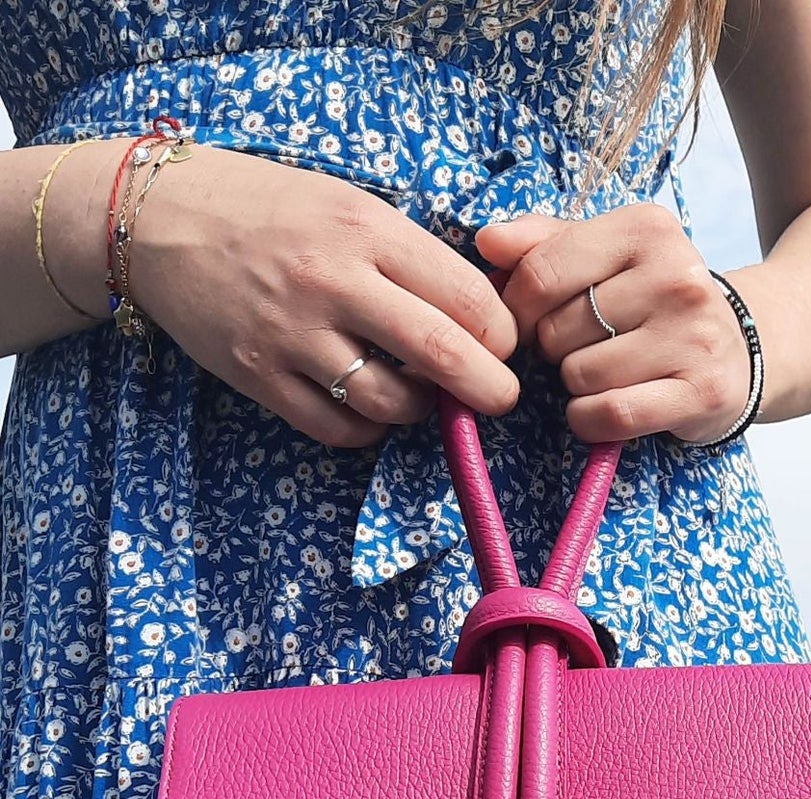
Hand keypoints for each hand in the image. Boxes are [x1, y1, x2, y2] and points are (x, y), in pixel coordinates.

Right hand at [52, 143, 520, 447]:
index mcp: (367, 230)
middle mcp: (333, 280)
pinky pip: (338, 428)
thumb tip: (485, 315)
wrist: (155, 216)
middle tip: (499, 398)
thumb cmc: (271, 210)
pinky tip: (368, 408)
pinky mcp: (258, 374)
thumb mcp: (350, 205)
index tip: (505, 347)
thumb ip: (413, 256)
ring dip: (420, 409)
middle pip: (443, 354)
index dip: (502, 335)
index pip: (468, 297)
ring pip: (392, 402)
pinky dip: (368, 430)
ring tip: (417, 394)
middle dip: (490, 389)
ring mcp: (292, 332)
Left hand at [475, 205, 751, 444]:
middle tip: (586, 349)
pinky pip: (611, 414)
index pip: (541, 273)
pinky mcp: (702, 391)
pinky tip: (605, 410)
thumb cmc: (654, 302)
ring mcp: (694, 336)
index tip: (530, 323)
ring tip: (608, 374)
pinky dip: (591, 421)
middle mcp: (676, 276)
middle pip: (556, 330)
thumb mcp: (606, 257)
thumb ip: (543, 243)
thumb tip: (488, 242)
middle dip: (554, 349)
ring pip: (580, 376)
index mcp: (646, 229)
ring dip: (577, 387)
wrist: (739, 350)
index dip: (517, 310)